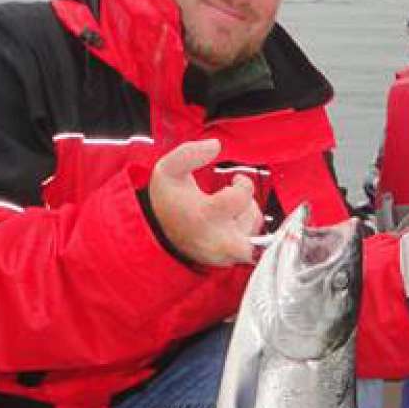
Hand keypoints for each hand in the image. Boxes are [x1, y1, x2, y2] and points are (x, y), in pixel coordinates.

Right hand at [148, 139, 262, 266]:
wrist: (154, 233)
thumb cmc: (166, 200)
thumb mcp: (168, 170)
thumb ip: (189, 153)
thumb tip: (216, 145)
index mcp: (204, 216)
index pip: (241, 197)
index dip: (243, 183)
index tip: (234, 180)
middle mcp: (216, 239)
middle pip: (253, 221)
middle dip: (249, 206)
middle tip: (235, 201)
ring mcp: (222, 254)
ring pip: (254, 233)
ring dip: (247, 216)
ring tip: (228, 210)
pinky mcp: (225, 262)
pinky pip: (250, 248)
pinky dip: (245, 232)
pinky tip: (230, 223)